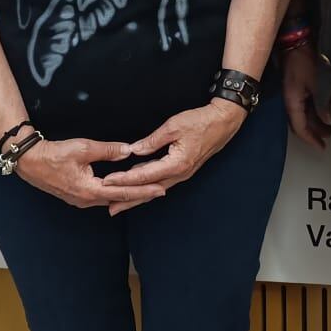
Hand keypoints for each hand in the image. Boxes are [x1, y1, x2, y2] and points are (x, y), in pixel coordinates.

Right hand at [15, 136, 168, 210]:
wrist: (31, 161)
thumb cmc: (55, 154)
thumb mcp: (84, 148)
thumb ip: (108, 150)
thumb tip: (129, 151)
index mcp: (90, 190)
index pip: (123, 192)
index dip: (143, 190)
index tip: (160, 189)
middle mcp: (86, 200)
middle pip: (119, 199)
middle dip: (140, 194)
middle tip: (160, 190)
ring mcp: (80, 200)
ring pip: (110, 199)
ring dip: (127, 194)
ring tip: (145, 190)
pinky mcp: (77, 196)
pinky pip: (101, 197)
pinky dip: (114, 193)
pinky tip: (122, 188)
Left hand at [107, 101, 248, 212]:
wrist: (223, 122)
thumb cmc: (200, 122)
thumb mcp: (173, 126)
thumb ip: (152, 140)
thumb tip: (134, 150)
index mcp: (176, 164)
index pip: (144, 175)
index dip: (125, 179)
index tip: (108, 181)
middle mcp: (179, 174)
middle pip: (149, 190)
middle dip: (129, 199)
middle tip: (110, 209)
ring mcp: (182, 174)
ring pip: (155, 189)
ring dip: (138, 196)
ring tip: (120, 203)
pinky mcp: (183, 170)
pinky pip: (162, 182)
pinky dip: (148, 187)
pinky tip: (138, 188)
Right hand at [281, 44, 330, 147]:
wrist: (295, 41)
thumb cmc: (304, 61)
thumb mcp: (317, 84)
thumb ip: (322, 104)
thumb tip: (328, 121)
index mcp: (292, 102)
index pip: (300, 128)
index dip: (311, 139)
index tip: (321, 147)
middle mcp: (291, 101)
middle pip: (301, 123)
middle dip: (314, 132)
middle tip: (328, 138)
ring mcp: (293, 94)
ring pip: (303, 114)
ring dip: (315, 121)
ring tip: (329, 127)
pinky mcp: (297, 87)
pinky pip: (305, 104)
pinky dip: (314, 111)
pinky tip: (324, 111)